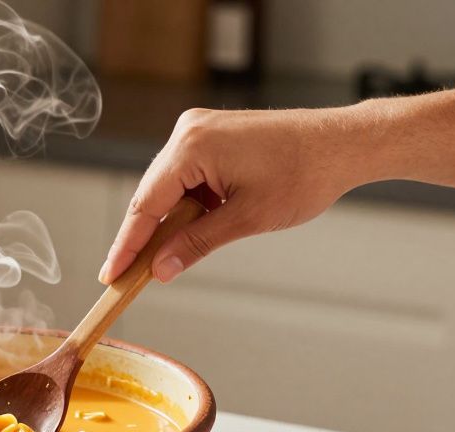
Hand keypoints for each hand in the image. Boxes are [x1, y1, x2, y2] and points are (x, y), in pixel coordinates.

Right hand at [99, 106, 372, 284]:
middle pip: (151, 195)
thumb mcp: (247, 218)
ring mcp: (199, 130)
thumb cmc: (305, 173)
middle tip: (128, 277)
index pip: (145, 204)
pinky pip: (186, 177)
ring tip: (161, 261)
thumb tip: (160, 269)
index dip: (127, 245)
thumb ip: (196, 244)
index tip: (111, 275)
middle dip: (143, 238)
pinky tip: (187, 232)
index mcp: (192, 146)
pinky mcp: (212, 136)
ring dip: (168, 224)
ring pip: (167, 188)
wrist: (343, 144)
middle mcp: (189, 131)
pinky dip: (185, 206)